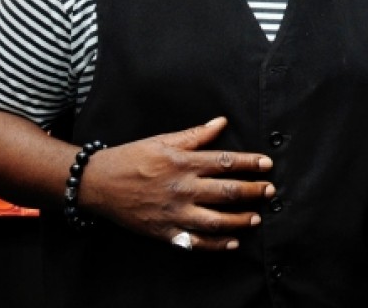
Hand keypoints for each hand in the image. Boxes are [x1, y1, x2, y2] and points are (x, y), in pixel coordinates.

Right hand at [79, 116, 274, 251]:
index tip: (267, 164)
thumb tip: (221, 122)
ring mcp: (174, 213)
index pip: (225, 162)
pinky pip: (195, 242)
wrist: (97, 184)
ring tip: (256, 217)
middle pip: (226, 192)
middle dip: (252, 191)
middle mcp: (182, 189)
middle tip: (269, 190)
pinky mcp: (165, 232)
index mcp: (183, 163)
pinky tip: (232, 242)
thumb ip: (195, 134)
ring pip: (216, 221)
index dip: (250, 163)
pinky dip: (216, 245)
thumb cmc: (131, 158)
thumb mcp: (163, 140)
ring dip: (240, 220)